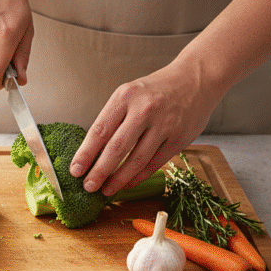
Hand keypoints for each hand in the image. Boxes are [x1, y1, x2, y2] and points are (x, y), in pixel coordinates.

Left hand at [68, 60, 221, 196]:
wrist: (196, 79)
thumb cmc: (156, 90)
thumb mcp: (130, 94)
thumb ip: (114, 119)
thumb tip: (92, 152)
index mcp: (126, 96)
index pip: (100, 130)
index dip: (85, 153)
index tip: (75, 170)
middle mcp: (144, 110)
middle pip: (117, 148)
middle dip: (99, 171)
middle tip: (88, 186)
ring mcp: (164, 125)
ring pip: (136, 160)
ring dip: (118, 179)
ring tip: (106, 190)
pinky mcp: (178, 139)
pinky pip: (154, 164)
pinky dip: (138, 177)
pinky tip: (126, 183)